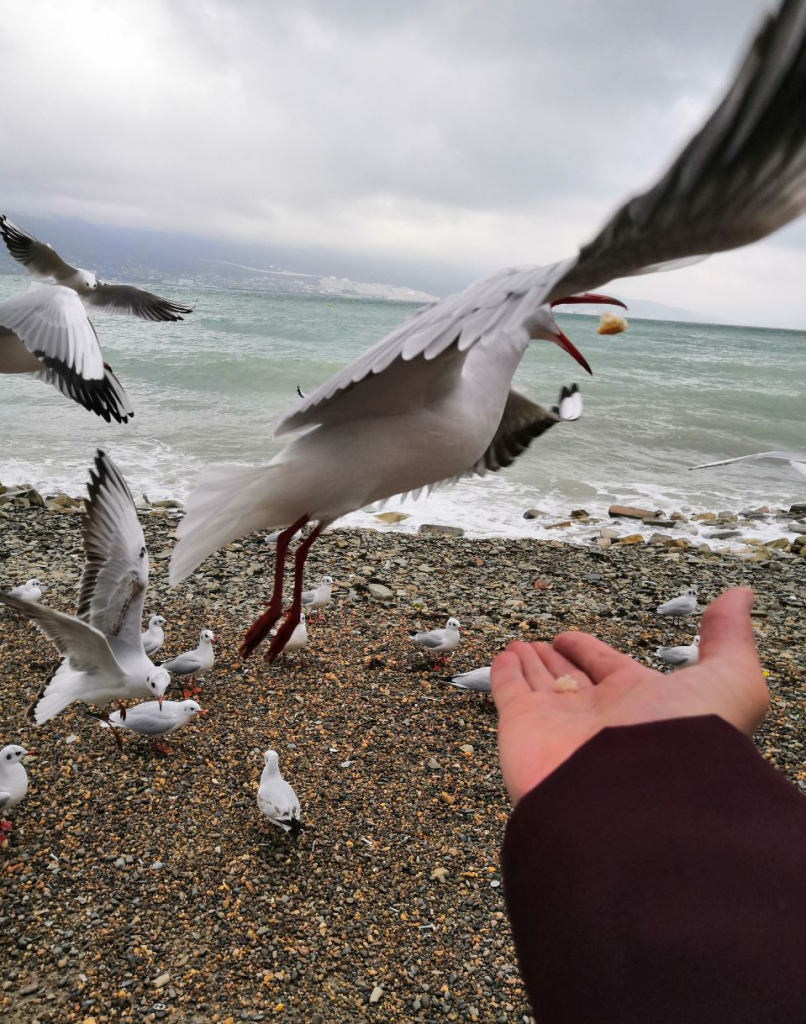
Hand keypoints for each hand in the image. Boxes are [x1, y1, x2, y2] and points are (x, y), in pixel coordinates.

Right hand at [492, 587, 768, 803]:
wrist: (638, 801)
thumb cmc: (687, 743)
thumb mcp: (729, 682)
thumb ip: (728, 640)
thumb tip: (740, 596)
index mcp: (640, 705)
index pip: (608, 669)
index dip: (589, 651)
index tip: (570, 637)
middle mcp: (597, 717)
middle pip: (570, 680)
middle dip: (555, 661)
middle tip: (541, 644)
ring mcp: (558, 724)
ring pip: (539, 684)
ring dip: (528, 663)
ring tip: (516, 644)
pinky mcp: (523, 728)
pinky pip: (509, 692)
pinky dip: (503, 674)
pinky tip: (503, 656)